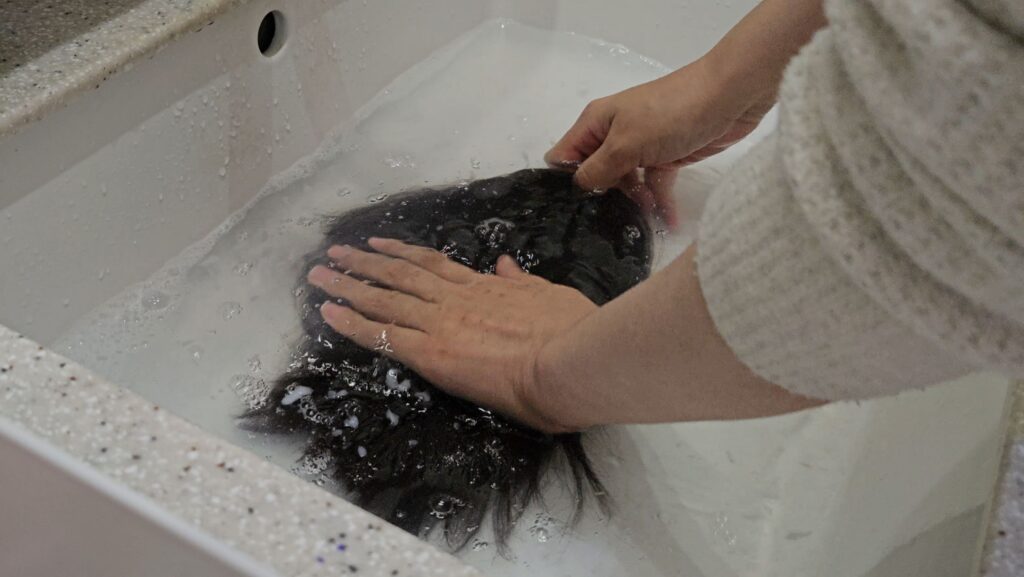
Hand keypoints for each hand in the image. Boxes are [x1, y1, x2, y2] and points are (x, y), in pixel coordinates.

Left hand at [306, 238, 596, 432]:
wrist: (569, 361)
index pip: (433, 266)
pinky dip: (352, 323)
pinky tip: (328, 313)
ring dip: (347, 285)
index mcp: (486, 287)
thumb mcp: (550, 294)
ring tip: (318, 274)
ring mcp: (441, 323)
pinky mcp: (431, 354)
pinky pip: (382, 336)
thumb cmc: (572, 333)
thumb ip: (523, 281)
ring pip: (384, 298)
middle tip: (334, 253)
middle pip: (400, 275)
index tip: (379, 243)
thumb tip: (507, 264)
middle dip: (364, 263)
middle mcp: (456, 299)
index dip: (402, 253)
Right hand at [545, 57, 773, 228]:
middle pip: (595, 173)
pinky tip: (664, 223)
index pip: (564, 155)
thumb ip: (598, 168)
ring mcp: (642, 146)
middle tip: (605, 225)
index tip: (571, 209)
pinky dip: (659, 202)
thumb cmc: (671, 113)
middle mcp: (615, 134)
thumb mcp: (626, 142)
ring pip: (625, 182)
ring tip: (638, 227)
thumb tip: (578, 187)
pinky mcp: (667, 157)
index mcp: (597, 122)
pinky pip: (654, 185)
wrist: (730, 96)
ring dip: (631, 204)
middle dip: (599, 197)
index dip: (563, 181)